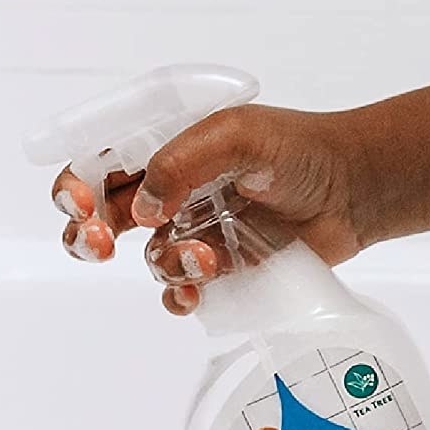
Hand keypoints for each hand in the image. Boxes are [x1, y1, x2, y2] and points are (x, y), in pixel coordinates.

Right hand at [50, 105, 366, 314]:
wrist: (353, 190)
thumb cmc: (299, 148)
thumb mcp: (239, 134)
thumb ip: (185, 160)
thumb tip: (146, 205)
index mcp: (166, 146)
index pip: (99, 162)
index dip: (76, 184)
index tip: (82, 204)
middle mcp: (171, 189)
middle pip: (103, 216)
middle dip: (88, 233)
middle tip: (101, 242)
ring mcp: (194, 230)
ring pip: (147, 257)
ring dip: (165, 262)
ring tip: (205, 257)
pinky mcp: (220, 267)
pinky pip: (179, 290)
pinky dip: (179, 295)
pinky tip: (197, 292)